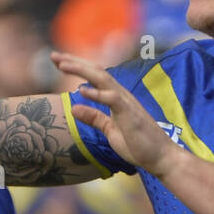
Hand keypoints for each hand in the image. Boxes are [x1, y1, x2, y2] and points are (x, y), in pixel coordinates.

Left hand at [52, 51, 183, 176]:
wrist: (160, 158)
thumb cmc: (138, 144)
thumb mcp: (109, 130)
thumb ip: (94, 118)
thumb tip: (74, 107)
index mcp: (115, 97)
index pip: (94, 77)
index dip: (76, 67)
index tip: (57, 62)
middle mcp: (120, 95)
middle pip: (95, 72)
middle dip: (74, 62)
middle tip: (53, 55)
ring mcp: (126, 102)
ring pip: (102, 78)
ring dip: (81, 70)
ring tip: (62, 65)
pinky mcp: (129, 113)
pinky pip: (112, 99)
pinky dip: (97, 93)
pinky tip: (82, 90)